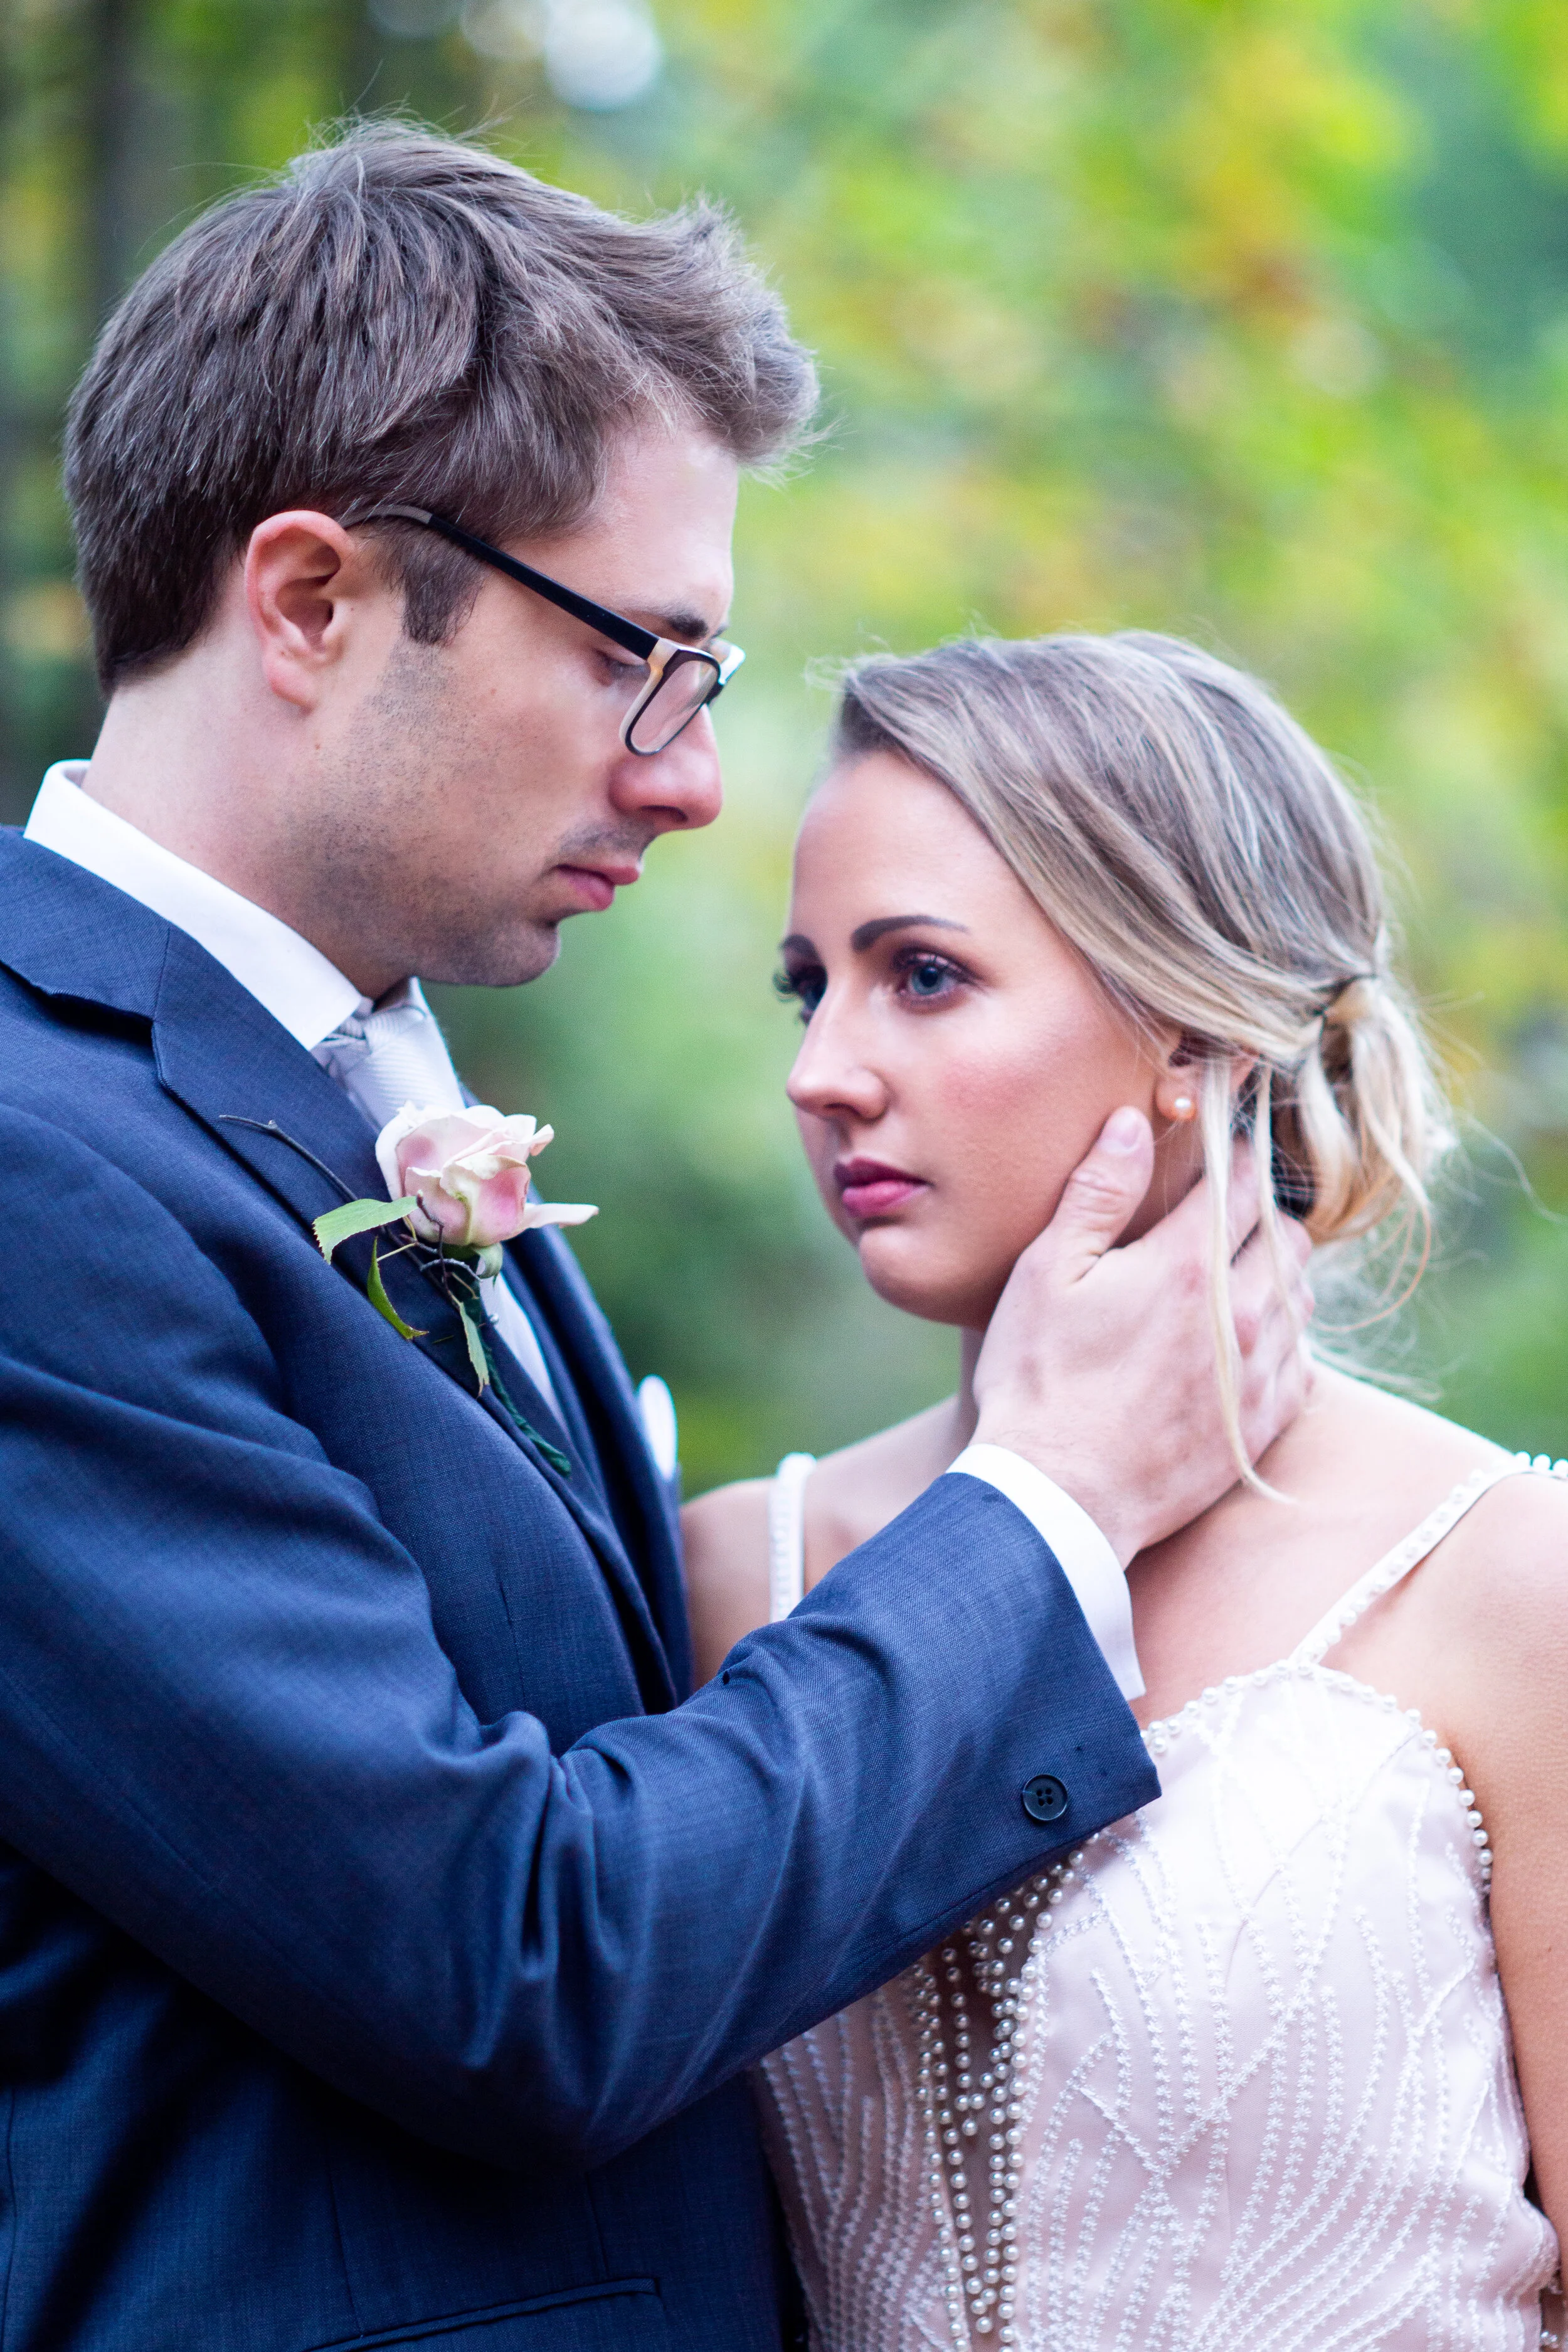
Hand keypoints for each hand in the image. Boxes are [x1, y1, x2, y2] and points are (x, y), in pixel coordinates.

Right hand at [970, 1106, 1312, 1563]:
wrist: (1059, 1498)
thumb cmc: (1040, 1381)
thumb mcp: (1048, 1272)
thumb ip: (1098, 1192)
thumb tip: (1133, 1123)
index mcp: (1189, 1265)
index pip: (1243, 1184)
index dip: (1236, 1157)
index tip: (1225, 1150)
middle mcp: (1242, 1315)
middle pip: (1286, 1237)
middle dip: (1261, 1214)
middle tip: (1227, 1214)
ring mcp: (1259, 1374)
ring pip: (1301, 1298)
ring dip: (1275, 1276)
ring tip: (1234, 1277)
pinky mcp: (1263, 1425)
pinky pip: (1303, 1363)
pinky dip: (1283, 1340)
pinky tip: (1245, 1343)